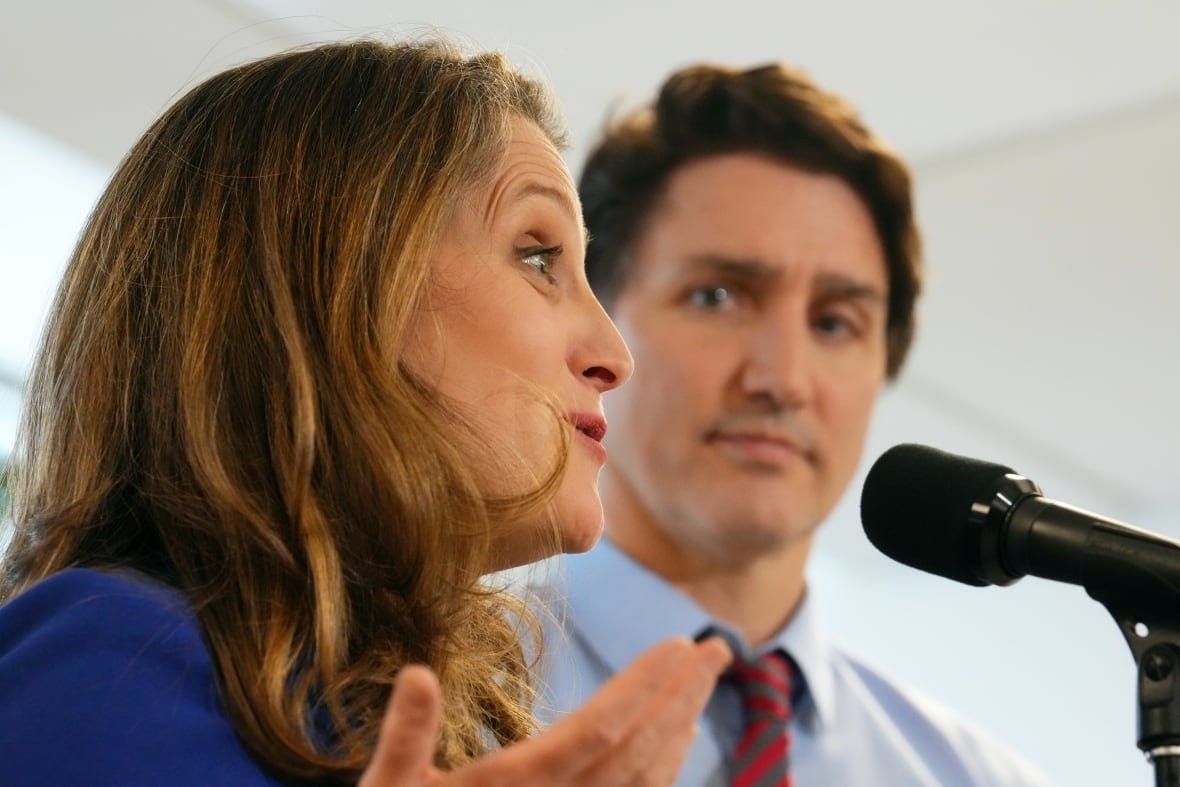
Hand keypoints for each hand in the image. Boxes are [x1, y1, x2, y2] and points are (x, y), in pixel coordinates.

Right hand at [359, 636, 731, 786]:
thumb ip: (403, 738)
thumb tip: (417, 675)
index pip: (598, 732)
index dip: (642, 688)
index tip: (678, 646)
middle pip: (637, 752)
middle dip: (680, 697)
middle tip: (718, 649)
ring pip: (643, 785)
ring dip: (678, 732)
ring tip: (702, 687)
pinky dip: (660, 773)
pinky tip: (673, 748)